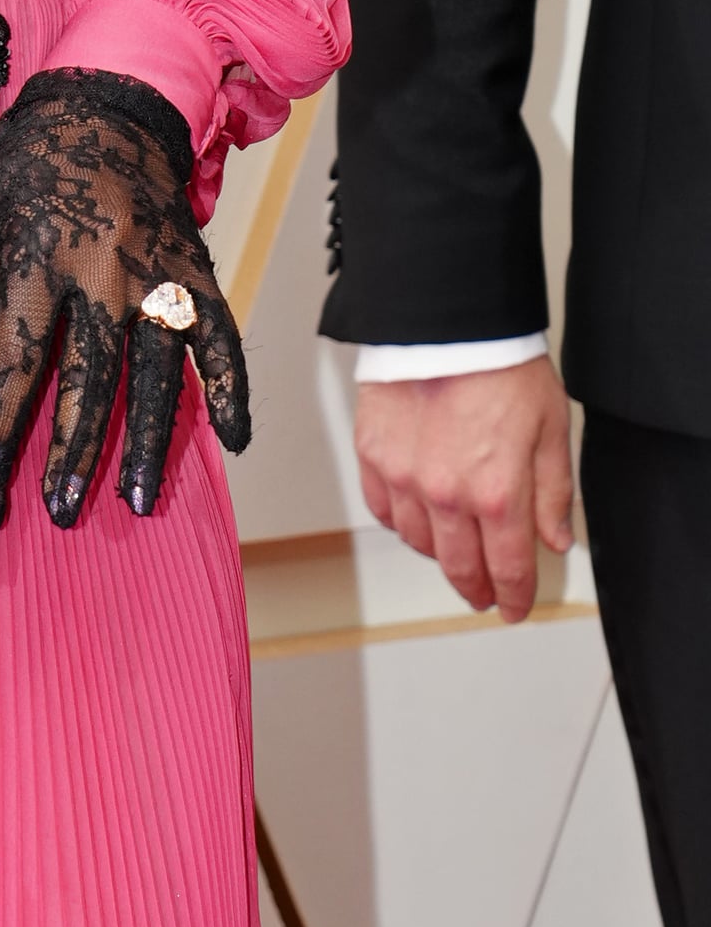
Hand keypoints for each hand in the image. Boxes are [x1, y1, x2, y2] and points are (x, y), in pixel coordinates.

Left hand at [0, 69, 249, 528]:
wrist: (104, 105)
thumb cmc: (29, 168)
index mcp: (38, 255)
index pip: (17, 356)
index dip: (0, 421)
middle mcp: (102, 267)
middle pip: (89, 375)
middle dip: (75, 448)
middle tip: (63, 508)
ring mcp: (156, 269)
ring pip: (155, 370)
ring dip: (148, 440)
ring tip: (138, 499)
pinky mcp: (195, 267)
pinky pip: (220, 336)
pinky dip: (230, 387)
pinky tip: (234, 441)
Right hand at [355, 360, 573, 620]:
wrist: (447, 320)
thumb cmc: (499, 364)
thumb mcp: (550, 429)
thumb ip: (553, 492)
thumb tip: (553, 538)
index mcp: (498, 493)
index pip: (507, 569)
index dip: (513, 597)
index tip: (514, 606)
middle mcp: (447, 494)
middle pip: (459, 567)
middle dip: (475, 587)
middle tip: (483, 594)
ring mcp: (404, 475)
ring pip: (418, 541)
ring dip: (438, 553)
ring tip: (452, 548)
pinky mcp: (373, 452)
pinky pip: (382, 507)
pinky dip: (400, 520)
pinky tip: (415, 516)